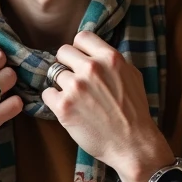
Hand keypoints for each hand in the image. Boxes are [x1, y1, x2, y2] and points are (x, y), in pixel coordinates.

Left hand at [41, 31, 173, 181]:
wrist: (133, 144)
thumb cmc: (134, 112)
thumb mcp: (132, 76)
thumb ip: (112, 61)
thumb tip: (94, 51)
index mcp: (109, 58)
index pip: (81, 37)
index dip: (79, 50)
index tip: (80, 61)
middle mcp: (91, 69)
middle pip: (62, 52)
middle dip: (67, 65)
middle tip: (75, 80)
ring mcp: (75, 87)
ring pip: (53, 73)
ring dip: (61, 84)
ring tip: (73, 98)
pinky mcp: (64, 106)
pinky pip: (47, 94)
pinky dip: (53, 101)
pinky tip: (67, 108)